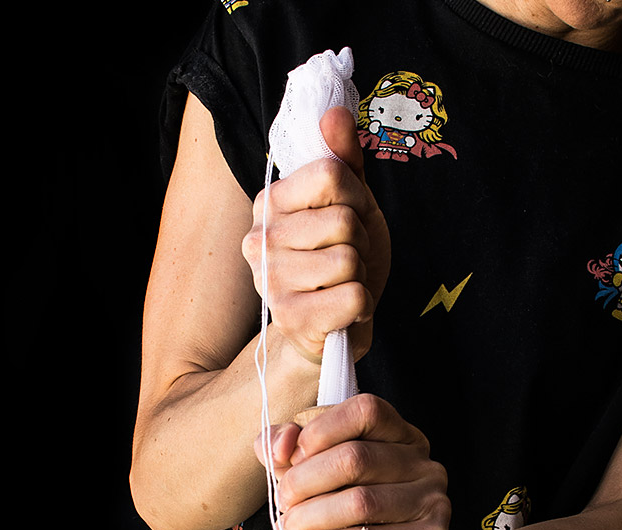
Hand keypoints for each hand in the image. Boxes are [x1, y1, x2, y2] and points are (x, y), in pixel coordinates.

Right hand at [242, 107, 390, 364]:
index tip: (351, 218)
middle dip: (361, 240)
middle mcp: (259, 240)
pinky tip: (345, 310)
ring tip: (343, 283)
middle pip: (343, 219)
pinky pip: (352, 297)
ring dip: (360, 274)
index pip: (330, 173)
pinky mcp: (290, 320)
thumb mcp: (351, 202)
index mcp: (269, 203)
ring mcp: (270, 282)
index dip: (357, 197)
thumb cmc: (341, 259)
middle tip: (348, 257)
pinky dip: (361, 305)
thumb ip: (343, 158)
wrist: (336, 324)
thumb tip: (335, 113)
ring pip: (348, 260)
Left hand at [255, 394, 450, 529]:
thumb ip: (289, 450)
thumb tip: (278, 444)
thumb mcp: (318, 480)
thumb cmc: (354, 524)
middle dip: (304, 483)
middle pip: (355, 458)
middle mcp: (424, 465)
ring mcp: (434, 503)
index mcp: (401, 437)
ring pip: (359, 502)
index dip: (321, 429)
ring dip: (309, 520)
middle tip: (282, 506)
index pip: (366, 411)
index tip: (290, 458)